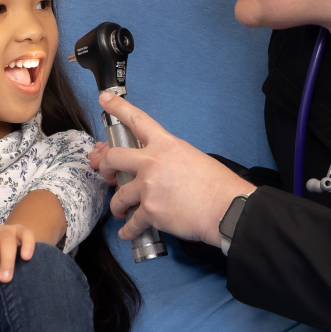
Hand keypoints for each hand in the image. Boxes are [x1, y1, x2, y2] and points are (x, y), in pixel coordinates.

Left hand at [88, 93, 254, 246]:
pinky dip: (127, 230)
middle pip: (114, 157)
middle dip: (105, 165)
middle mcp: (153, 163)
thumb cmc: (217, 185)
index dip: (118, 107)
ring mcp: (149, 187)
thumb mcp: (192, 157)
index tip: (105, 100)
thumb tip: (157, 168)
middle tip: (105, 171)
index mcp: (166, 145)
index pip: (137, 120)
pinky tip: (127, 231)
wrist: (226, 208)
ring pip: (119, 195)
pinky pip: (131, 223)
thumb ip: (169, 158)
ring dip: (117, 205)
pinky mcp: (150, 211)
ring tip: (120, 211)